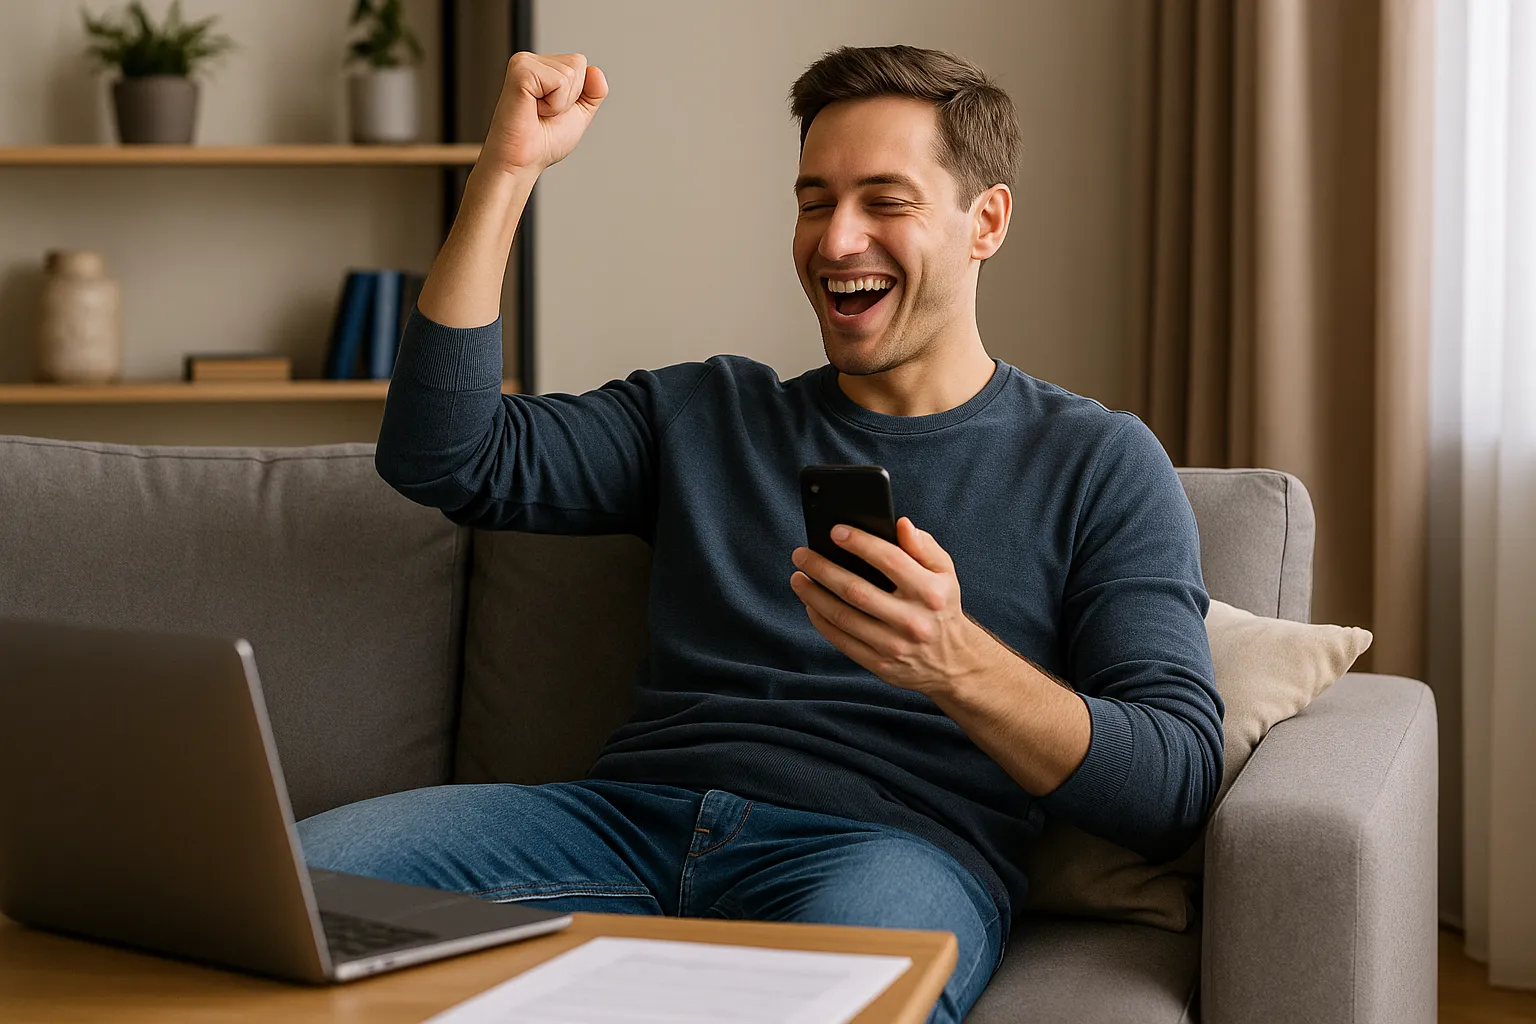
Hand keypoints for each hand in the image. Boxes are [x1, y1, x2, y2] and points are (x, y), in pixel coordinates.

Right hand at [481, 51, 607, 176]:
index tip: (553, 111)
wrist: (522, 161)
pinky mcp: (520, 70)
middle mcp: (532, 62)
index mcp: (543, 68)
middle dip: (570, 97)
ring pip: (570, 72)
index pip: (580, 63)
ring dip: (560, 103)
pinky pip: (559, 81)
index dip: (576, 94)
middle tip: (544, 113)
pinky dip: (553, 104)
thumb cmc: (543, 142)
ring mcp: (524, 63)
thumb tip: (596, 70)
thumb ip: (593, 92)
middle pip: (577, 63)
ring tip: (538, 112)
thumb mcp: (579, 114)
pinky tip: (533, 110)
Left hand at [789, 517, 996, 695]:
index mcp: (929, 592)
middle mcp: (912, 620)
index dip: (860, 543)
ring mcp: (894, 645)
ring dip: (813, 595)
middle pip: (856, 590)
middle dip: (822, 569)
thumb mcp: (945, 574)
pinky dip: (821, 620)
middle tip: (801, 554)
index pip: (890, 560)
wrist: (953, 662)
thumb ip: (924, 546)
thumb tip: (901, 524)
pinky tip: (810, 604)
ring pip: (843, 617)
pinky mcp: (879, 664)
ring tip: (798, 577)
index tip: (835, 531)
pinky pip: (841, 640)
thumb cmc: (941, 607)